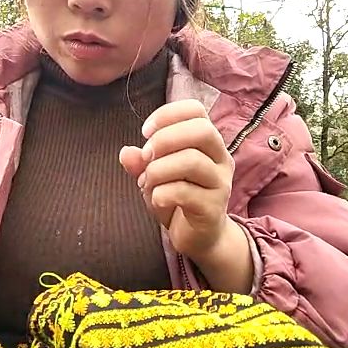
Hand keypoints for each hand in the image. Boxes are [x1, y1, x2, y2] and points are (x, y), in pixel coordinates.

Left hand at [119, 100, 234, 259]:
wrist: (199, 238)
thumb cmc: (179, 198)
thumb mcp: (156, 176)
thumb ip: (141, 162)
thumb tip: (126, 153)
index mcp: (208, 142)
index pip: (196, 110)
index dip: (167, 114)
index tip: (145, 132)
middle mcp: (221, 158)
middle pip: (201, 130)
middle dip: (164, 139)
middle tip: (147, 156)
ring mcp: (220, 183)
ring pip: (191, 160)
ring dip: (158, 169)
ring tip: (148, 182)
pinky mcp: (213, 208)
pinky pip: (184, 192)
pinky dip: (161, 193)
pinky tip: (157, 199)